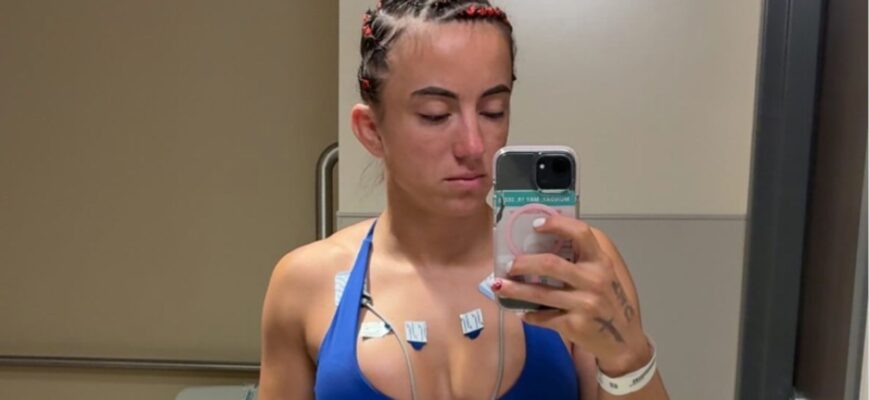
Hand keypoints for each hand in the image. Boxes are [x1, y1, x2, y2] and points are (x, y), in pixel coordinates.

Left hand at [491, 214, 651, 375]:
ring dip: (514, 290)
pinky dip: (528, 314)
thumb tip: (546, 240)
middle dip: (523, 263)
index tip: (535, 224)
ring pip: (540, 293)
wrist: (624, 341)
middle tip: (509, 264)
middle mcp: (594, 280)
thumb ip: (584, 257)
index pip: (581, 233)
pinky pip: (543, 317)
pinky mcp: (574, 325)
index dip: (557, 224)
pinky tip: (519, 311)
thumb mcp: (605, 273)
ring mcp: (585, 304)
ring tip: (498, 286)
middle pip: (550, 264)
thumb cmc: (610, 301)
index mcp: (601, 261)